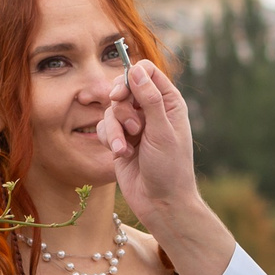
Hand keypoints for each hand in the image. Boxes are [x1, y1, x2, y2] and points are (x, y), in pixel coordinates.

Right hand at [99, 59, 236, 274]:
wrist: (161, 203)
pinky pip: (104, 128)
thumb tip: (136, 71)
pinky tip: (121, 156)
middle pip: (123, 88)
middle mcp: (151, 110)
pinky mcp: (121, 140)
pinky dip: (110, 140)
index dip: (130, 78)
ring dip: (114, 129)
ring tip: (125, 148)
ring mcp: (134, 125)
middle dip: (120, 107)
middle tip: (129, 125)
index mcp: (168, 102)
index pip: (146, 72)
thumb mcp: (161, 132)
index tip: (121, 95)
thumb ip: (149, 100)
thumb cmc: (170, 169)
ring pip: (111, 109)